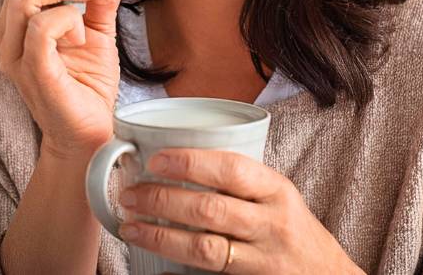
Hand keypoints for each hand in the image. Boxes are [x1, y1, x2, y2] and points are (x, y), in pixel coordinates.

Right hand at [0, 0, 126, 158]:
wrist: (90, 133)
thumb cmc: (89, 86)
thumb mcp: (99, 34)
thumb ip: (99, 1)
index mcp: (18, 25)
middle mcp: (7, 38)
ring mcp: (14, 55)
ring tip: (96, 0)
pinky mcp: (30, 70)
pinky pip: (40, 27)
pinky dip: (68, 20)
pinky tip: (84, 36)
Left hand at [116, 149, 364, 273]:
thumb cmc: (293, 230)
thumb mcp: (277, 197)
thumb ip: (239, 181)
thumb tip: (176, 158)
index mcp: (276, 190)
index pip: (232, 169)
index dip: (190, 163)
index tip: (155, 160)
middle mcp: (271, 224)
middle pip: (210, 209)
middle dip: (162, 200)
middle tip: (129, 194)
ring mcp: (262, 259)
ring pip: (205, 248)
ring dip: (160, 236)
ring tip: (130, 226)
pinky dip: (177, 270)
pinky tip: (155, 263)